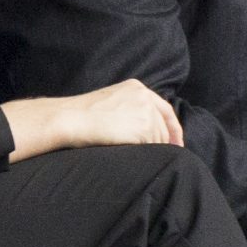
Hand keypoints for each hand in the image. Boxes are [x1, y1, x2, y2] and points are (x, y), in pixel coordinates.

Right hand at [2, 79, 182, 161]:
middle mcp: (144, 95)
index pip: (163, 108)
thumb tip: (144, 130)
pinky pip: (154, 145)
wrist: (70, 119)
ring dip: (155, 149)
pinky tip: (142, 159)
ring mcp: (145, 110)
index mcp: (135, 87)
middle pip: (163, 123)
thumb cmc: (81, 116)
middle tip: (170, 156)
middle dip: (167, 141)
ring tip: (147, 159)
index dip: (172, 126)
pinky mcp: (144, 126)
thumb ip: (128, 110)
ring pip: (159, 136)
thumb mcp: (109, 104)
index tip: (176, 141)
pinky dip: (151, 154)